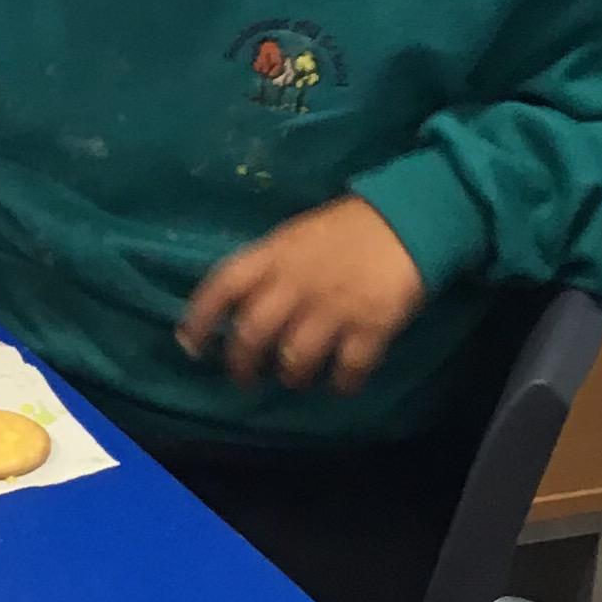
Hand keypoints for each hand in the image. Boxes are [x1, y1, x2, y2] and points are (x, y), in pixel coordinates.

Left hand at [178, 196, 425, 390]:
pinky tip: (342, 383)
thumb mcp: (296, 236)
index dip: (200, 319)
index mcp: (273, 255)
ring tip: (296, 377)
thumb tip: (240, 309)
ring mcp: (333, 307)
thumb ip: (268, 268)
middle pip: (252, 335)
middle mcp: (295, 283)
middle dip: (242, 365)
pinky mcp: (371, 326)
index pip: (221, 286)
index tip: (191, 346)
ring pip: (294, 359)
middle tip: (246, 378)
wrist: (411, 217)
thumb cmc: (348, 227)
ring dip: (292, 376)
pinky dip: (342, 383)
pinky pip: (348, 370)